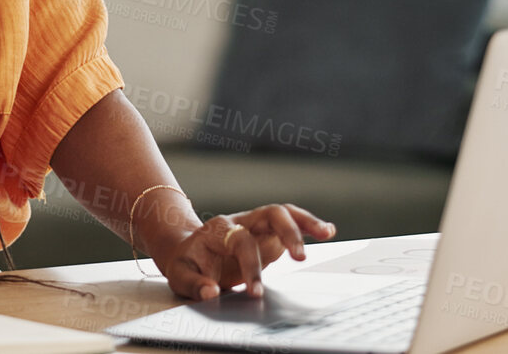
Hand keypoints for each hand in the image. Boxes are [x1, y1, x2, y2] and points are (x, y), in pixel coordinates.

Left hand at [157, 205, 334, 299]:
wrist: (188, 252)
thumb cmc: (186, 263)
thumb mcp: (180, 275)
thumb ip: (194, 284)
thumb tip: (211, 292)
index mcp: (219, 229)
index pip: (242, 241)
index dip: (251, 266)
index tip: (256, 292)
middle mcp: (241, 221)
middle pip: (270, 214)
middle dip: (288, 233)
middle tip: (300, 257)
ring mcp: (256, 226)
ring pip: (284, 214)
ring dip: (305, 222)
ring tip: (327, 232)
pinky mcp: (268, 235)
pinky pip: (290, 225)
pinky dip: (308, 226)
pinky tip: (327, 231)